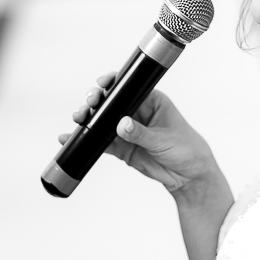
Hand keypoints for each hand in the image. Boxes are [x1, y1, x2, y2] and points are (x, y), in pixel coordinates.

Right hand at [62, 72, 214, 195]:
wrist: (188, 177)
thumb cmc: (186, 150)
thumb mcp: (164, 139)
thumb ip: (141, 133)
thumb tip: (122, 124)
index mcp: (152, 101)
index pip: (129, 87)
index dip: (113, 83)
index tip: (102, 83)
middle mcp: (137, 112)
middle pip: (112, 102)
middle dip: (97, 100)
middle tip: (89, 104)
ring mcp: (127, 130)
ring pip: (103, 120)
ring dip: (89, 119)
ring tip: (78, 119)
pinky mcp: (122, 147)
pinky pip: (101, 141)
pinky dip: (87, 139)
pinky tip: (71, 138)